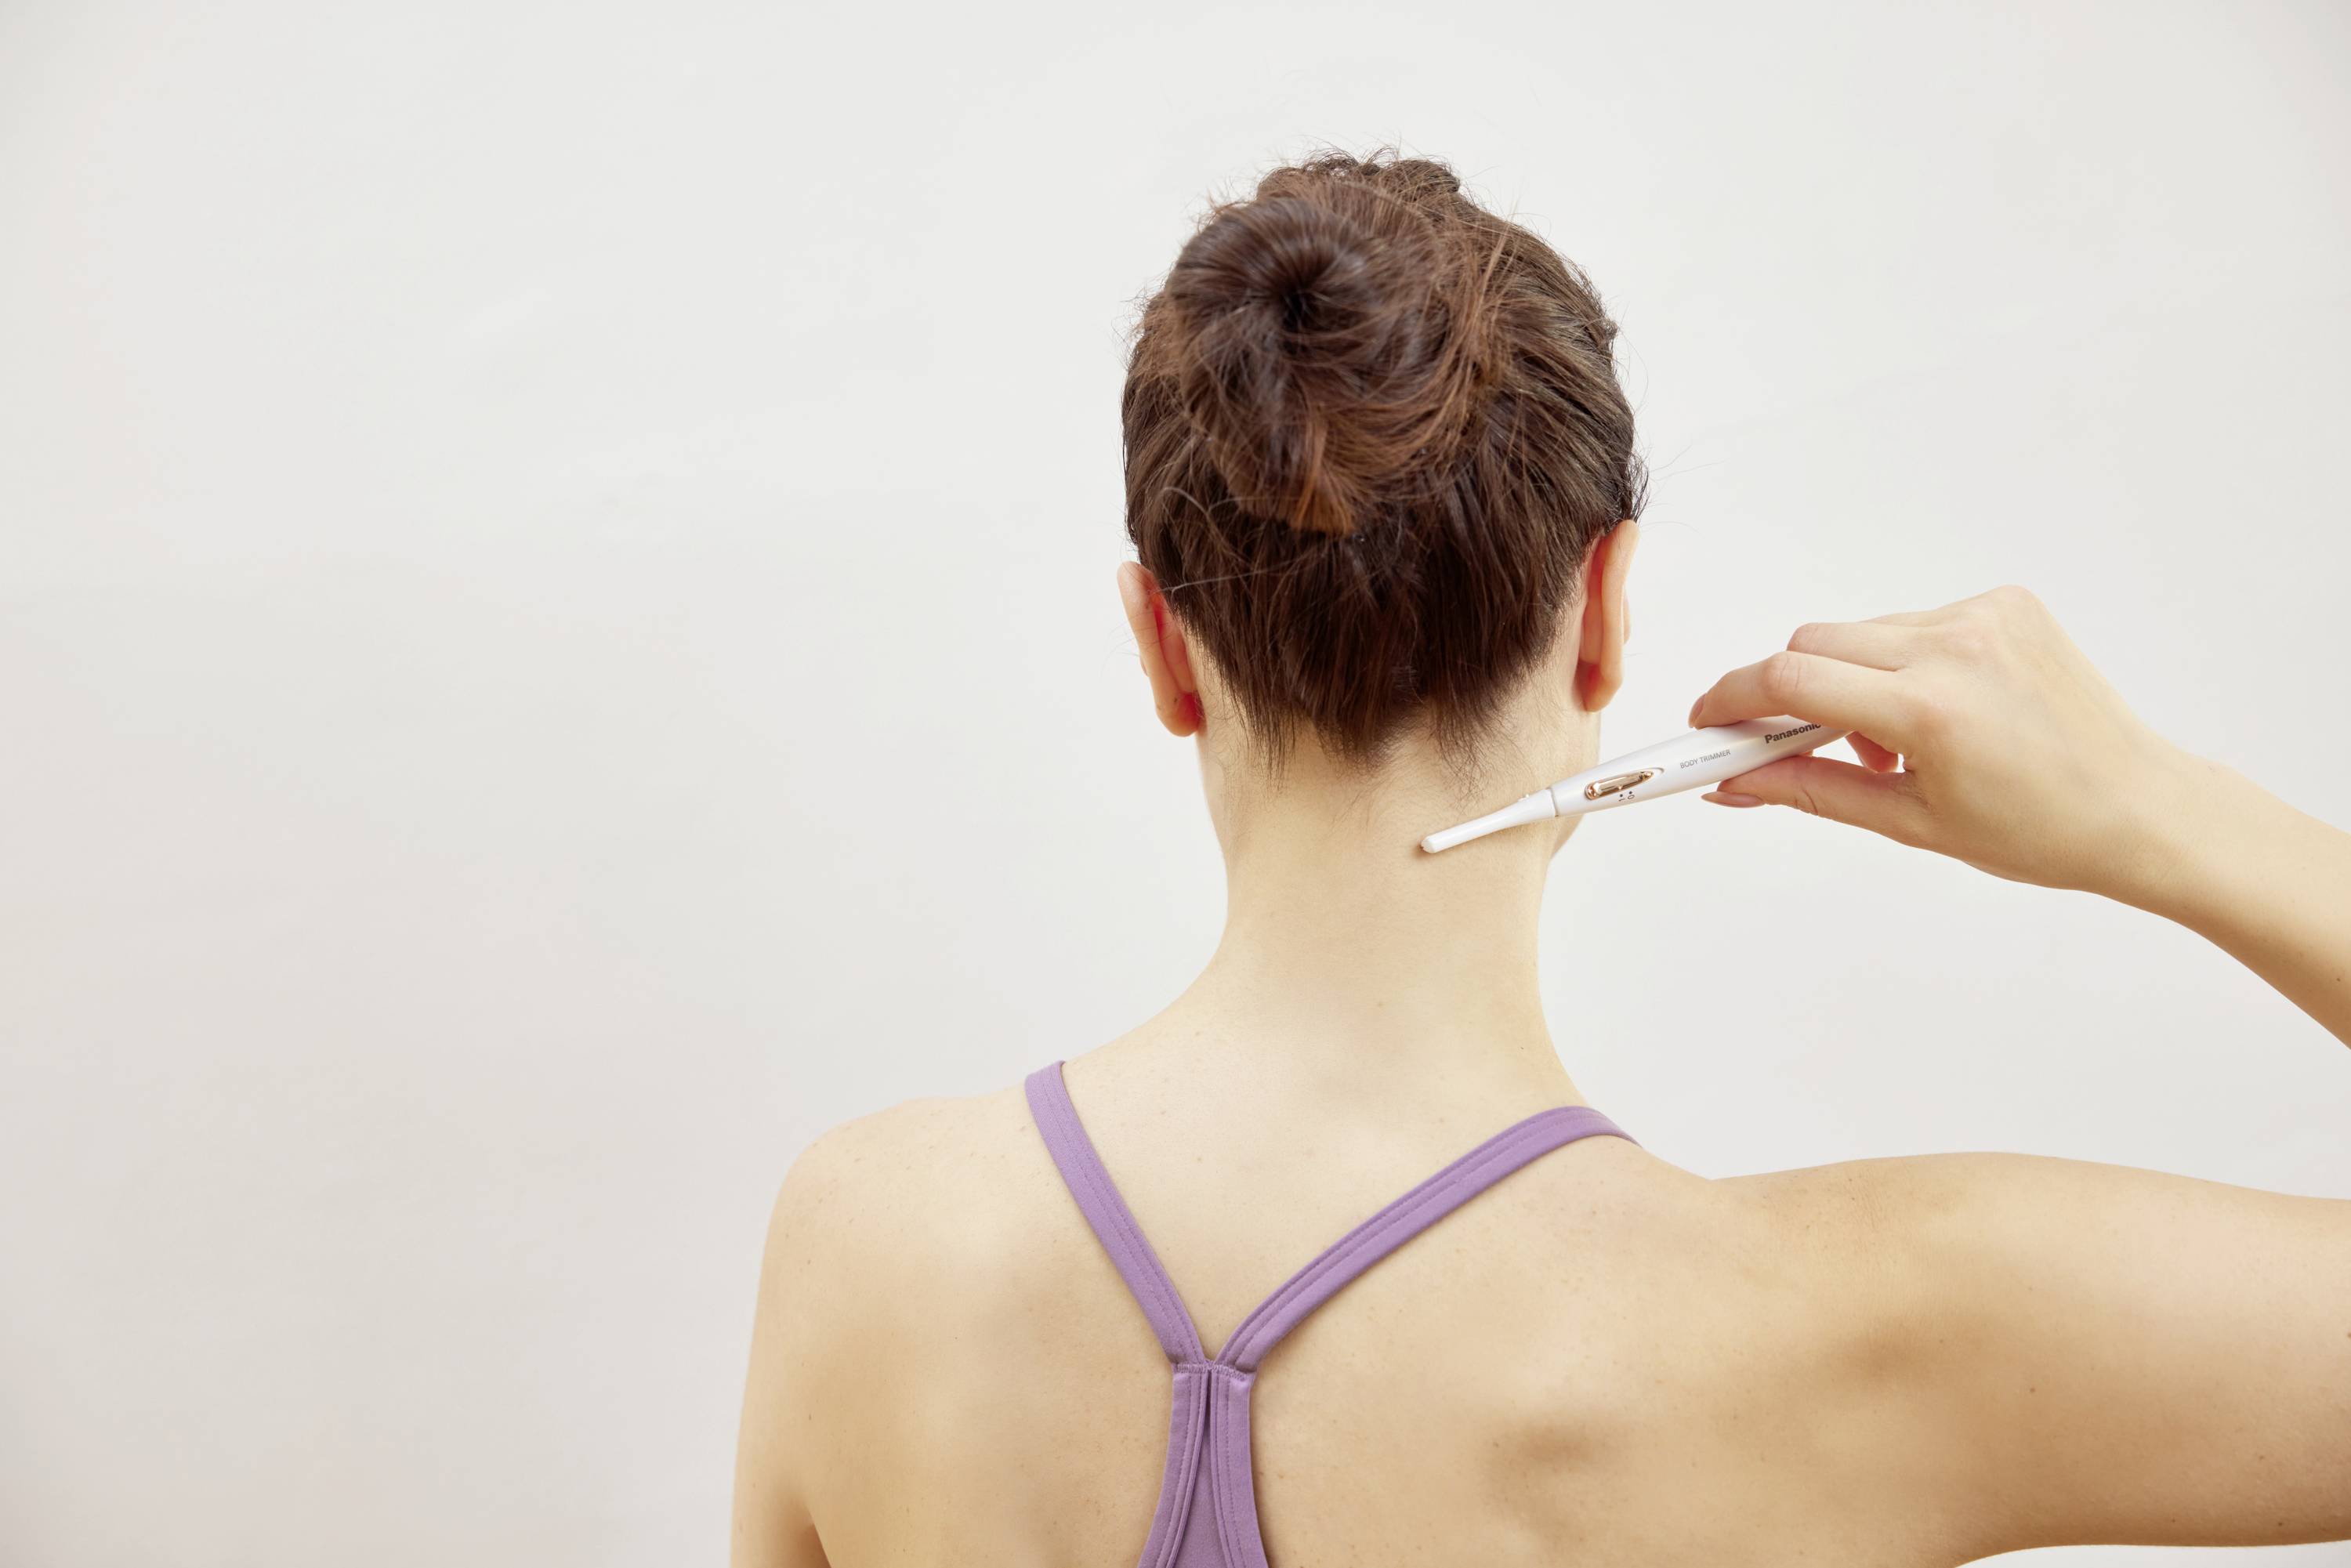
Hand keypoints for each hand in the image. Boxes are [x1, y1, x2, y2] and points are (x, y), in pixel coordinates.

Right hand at [1686, 585, 2195, 899]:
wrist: (2140, 808)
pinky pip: (1914, 621)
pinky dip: (1901, 662)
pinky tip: (1935, 711)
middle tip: (1793, 747)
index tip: (1708, 722)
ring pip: (1861, 632)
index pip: (1789, 679)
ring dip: (1849, 680)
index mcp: (1929, 710)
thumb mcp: (1909, 824)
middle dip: (1788, 694)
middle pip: (1812, 643)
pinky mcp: (2006, 603)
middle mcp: (1956, 648)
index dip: (1731, 698)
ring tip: (1889, 743)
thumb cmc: (2041, 830)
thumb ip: (1808, 791)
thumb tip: (1733, 784)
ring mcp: (1984, 617)